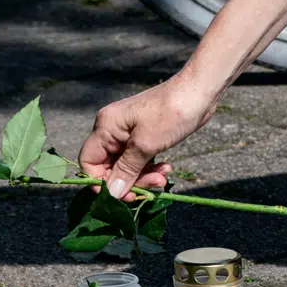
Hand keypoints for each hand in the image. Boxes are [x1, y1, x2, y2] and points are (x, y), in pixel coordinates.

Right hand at [79, 73, 218, 199]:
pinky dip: (150, 167)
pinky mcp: (142, 136)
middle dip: (129, 180)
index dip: (100, 181)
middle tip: (152, 185)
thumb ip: (126, 171)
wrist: (198, 91)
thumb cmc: (171, 113)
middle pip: (109, 167)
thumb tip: (112, 194)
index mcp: (106, 127)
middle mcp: (111, 130)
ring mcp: (127, 133)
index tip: (120, 193)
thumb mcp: (146, 145)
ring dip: (143, 175)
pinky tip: (166, 167)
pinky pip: (138, 159)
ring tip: (163, 176)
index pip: (88, 161)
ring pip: (126, 166)